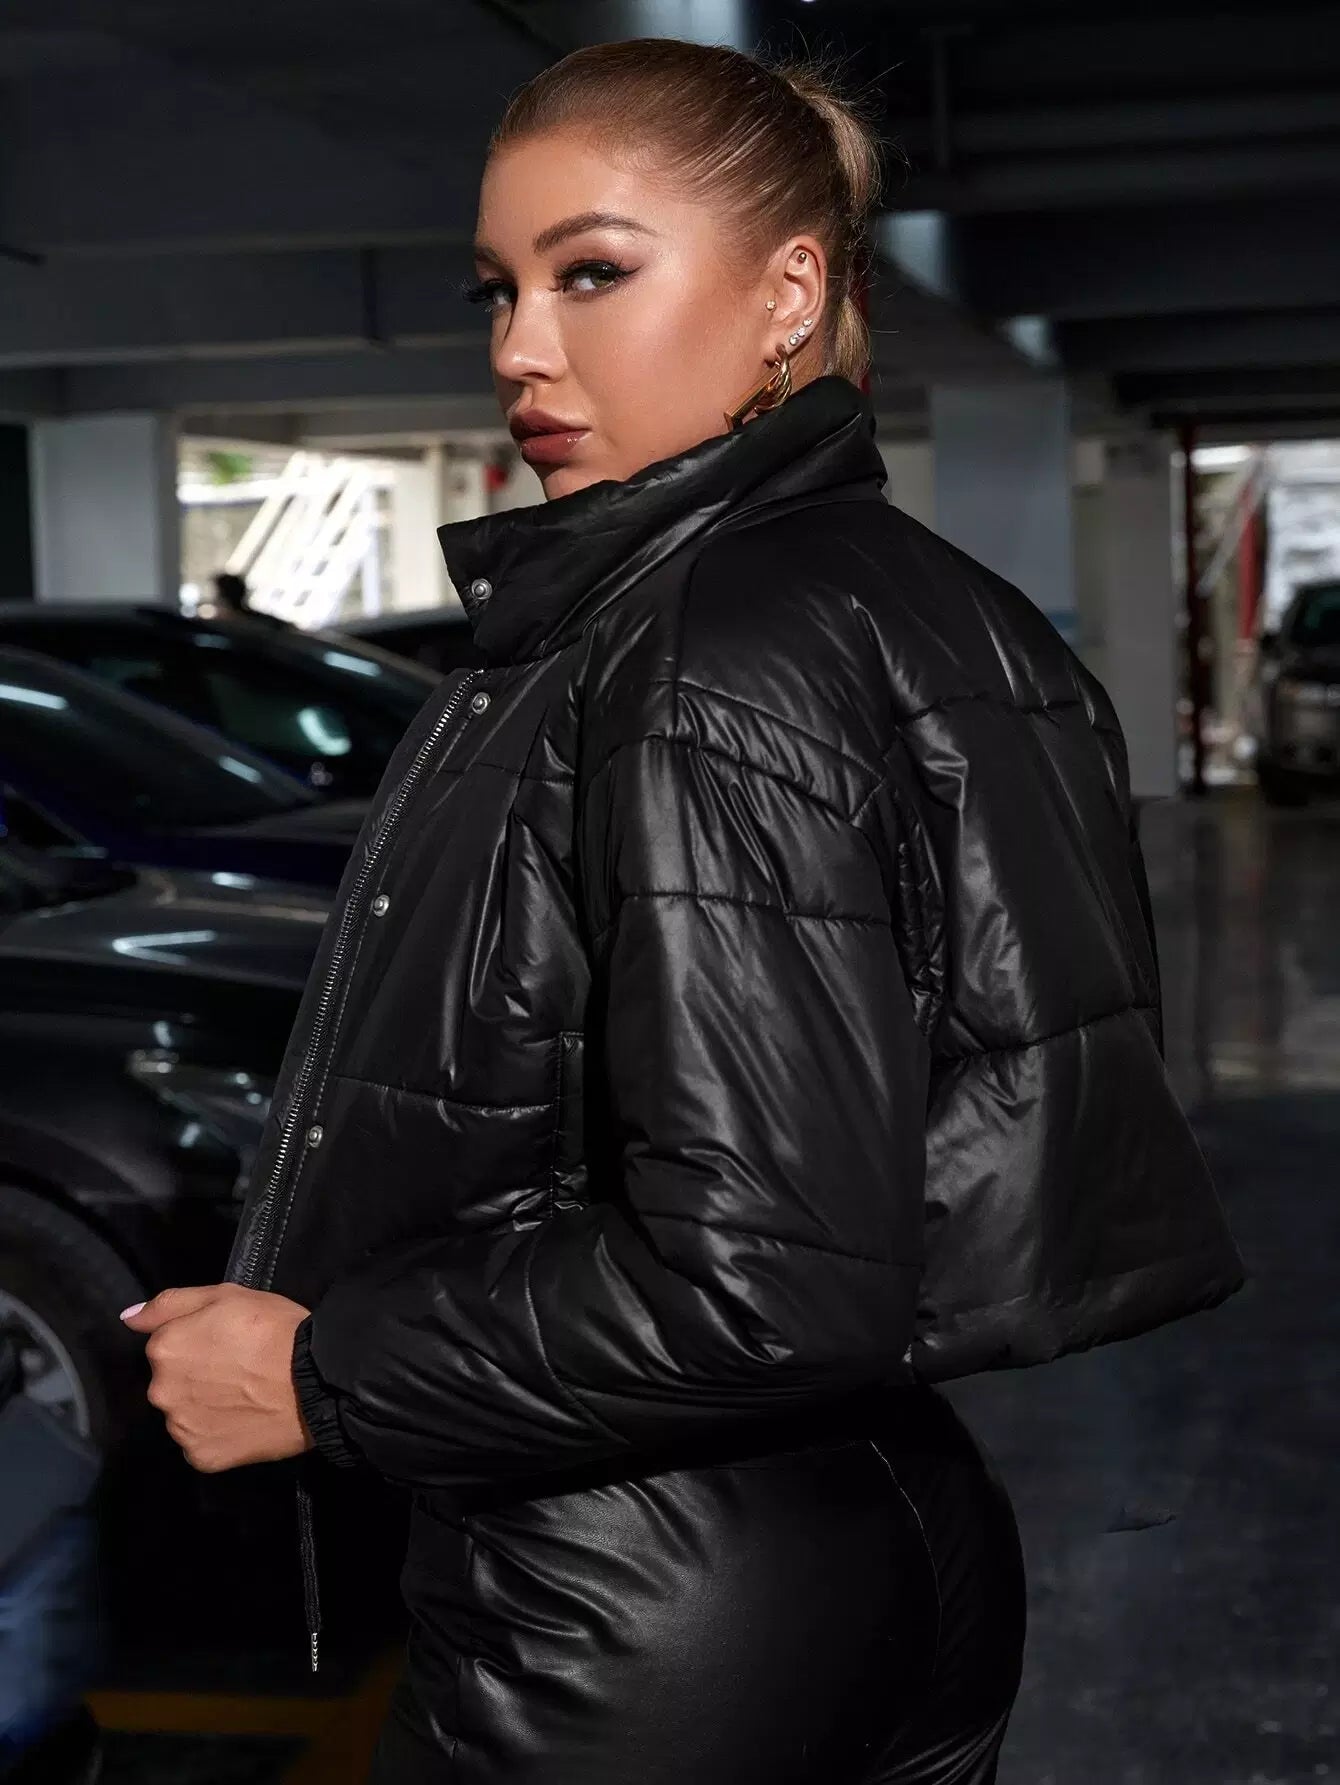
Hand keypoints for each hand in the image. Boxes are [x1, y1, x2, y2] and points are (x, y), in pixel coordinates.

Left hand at [121, 1284, 313, 1472]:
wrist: (316, 1381)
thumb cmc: (274, 1329)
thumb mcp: (226, 1295)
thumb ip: (170, 1303)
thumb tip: (128, 1318)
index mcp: (164, 1349)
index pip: (165, 1344)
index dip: (198, 1341)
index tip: (227, 1342)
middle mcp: (161, 1392)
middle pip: (171, 1382)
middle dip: (195, 1376)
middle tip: (238, 1369)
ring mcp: (180, 1429)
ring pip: (183, 1413)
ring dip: (203, 1406)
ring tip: (243, 1397)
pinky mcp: (201, 1458)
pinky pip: (200, 1443)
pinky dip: (217, 1434)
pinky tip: (243, 1422)